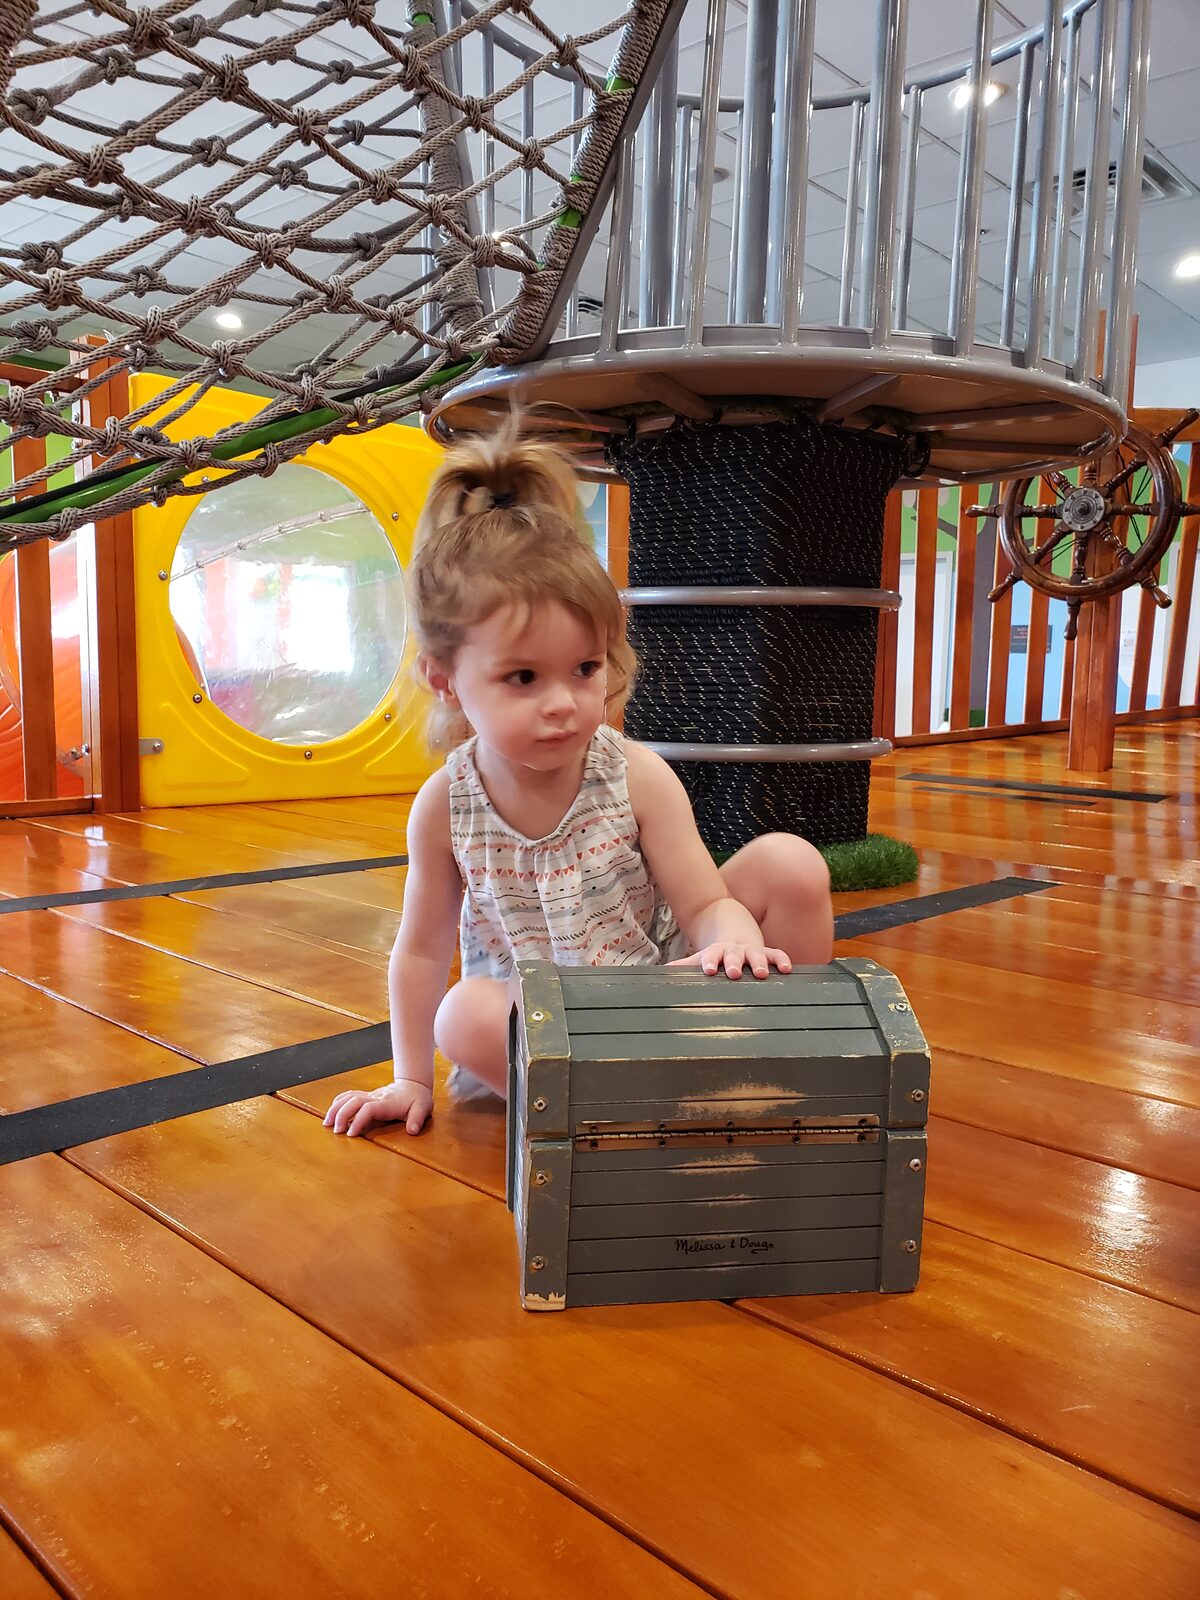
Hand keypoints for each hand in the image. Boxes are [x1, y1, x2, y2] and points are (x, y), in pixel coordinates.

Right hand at [323, 1078, 432, 1137]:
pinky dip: (337, 1103)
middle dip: (342, 1115)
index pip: (368, 1109)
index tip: (350, 1133)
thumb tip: (412, 1130)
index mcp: (387, 1103)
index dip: (358, 1120)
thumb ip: (417, 1119)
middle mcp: (375, 1097)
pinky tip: (331, 1113)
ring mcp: (369, 1095)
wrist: (414, 1085)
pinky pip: (348, 1096)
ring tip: (326, 1123)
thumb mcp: (423, 1108)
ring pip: (348, 1097)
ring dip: (336, 1109)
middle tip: (335, 1131)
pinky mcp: (366, 1096)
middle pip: (353, 1101)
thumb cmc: (417, 1098)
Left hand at [668, 944, 791, 978]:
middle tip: (734, 972)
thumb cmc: (718, 952)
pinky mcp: (768, 952)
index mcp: (717, 952)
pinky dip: (782, 960)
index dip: (710, 961)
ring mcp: (752, 951)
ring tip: (762, 973)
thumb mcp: (701, 955)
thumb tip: (663, 971)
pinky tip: (787, 969)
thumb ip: (684, 964)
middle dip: (734, 963)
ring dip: (759, 963)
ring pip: (756, 956)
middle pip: (734, 956)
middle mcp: (735, 951)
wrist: (734, 927)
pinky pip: (777, 955)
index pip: (711, 956)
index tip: (707, 969)